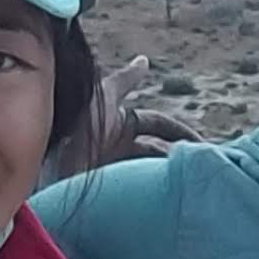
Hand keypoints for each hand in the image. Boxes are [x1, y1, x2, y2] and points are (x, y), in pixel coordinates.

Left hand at [54, 54, 204, 176]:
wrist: (50, 149)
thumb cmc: (79, 118)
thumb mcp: (107, 95)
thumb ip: (127, 79)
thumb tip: (144, 61)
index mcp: (124, 121)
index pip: (161, 125)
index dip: (181, 132)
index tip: (203, 142)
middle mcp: (123, 143)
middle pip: (160, 150)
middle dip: (181, 156)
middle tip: (208, 166)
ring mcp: (116, 164)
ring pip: (152, 170)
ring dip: (170, 175)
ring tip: (195, 184)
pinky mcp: (110, 184)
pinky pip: (140, 188)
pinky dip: (155, 191)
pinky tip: (173, 198)